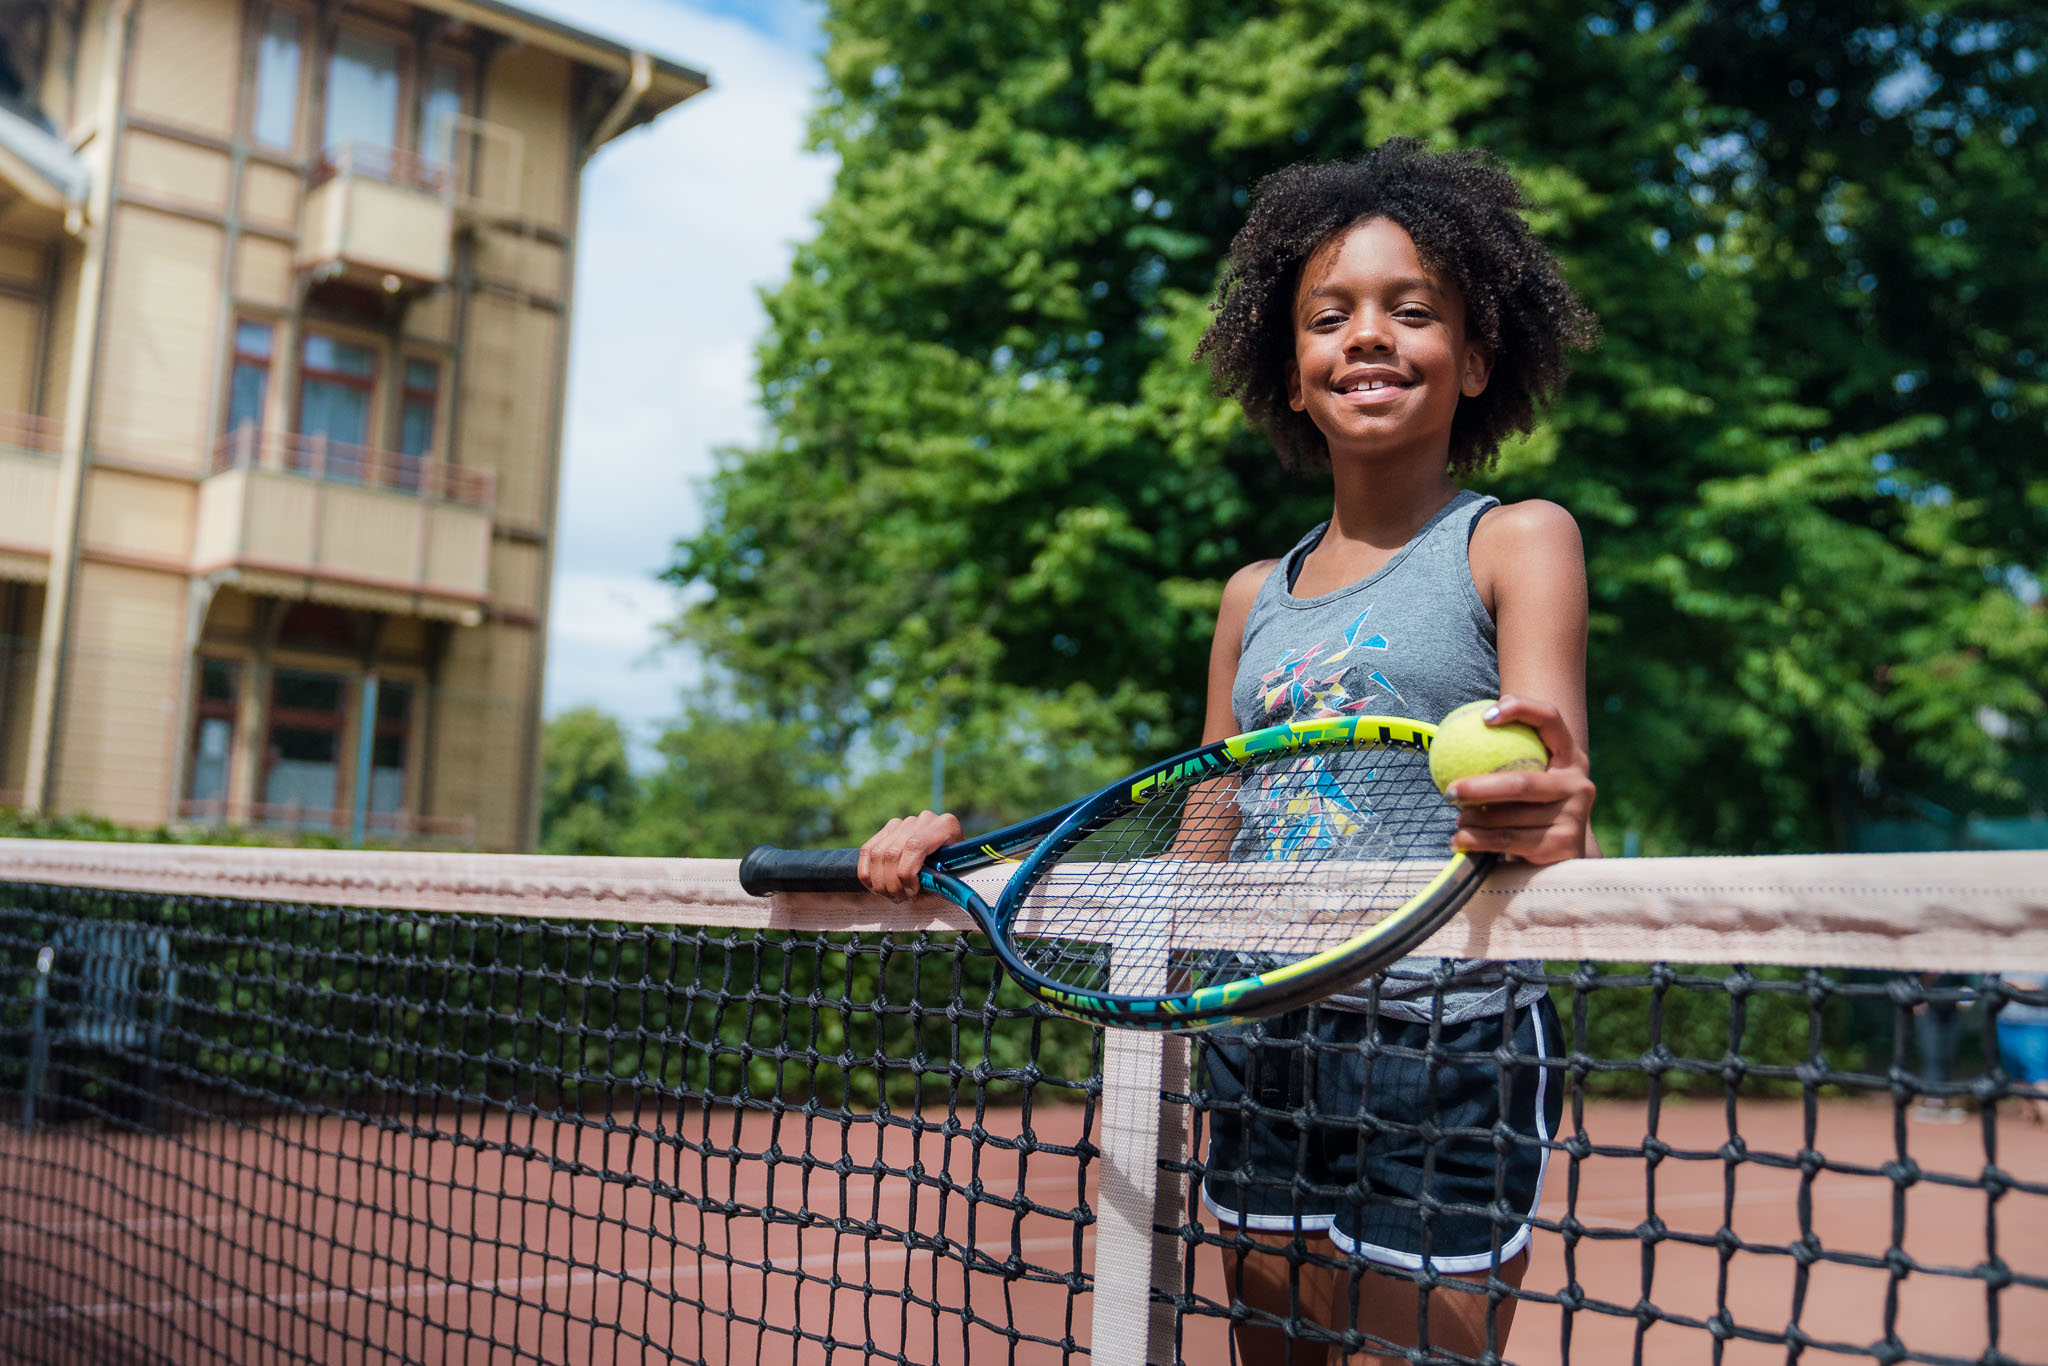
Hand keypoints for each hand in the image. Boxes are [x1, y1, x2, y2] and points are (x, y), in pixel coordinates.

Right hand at [858, 810, 962, 901]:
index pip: (914, 846)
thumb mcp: (953, 871)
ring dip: (879, 882)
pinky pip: (868, 850)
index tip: (912, 893)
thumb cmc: (954, 865)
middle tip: (900, 899)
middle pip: (892, 853)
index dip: (907, 874)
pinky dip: (867, 873)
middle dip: (892, 884)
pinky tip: (877, 887)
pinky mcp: (888, 829)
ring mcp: (904, 823)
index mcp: (944, 825)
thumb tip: (913, 894)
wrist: (952, 850)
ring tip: (891, 895)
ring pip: (877, 853)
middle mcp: (923, 820)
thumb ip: (937, 879)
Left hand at [1444, 695, 1594, 864]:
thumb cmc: (1532, 809)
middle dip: (1479, 787)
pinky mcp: (1564, 845)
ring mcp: (1574, 816)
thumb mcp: (1529, 780)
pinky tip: (1459, 840)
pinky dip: (1478, 840)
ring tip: (1456, 818)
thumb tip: (1449, 738)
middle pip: (1522, 783)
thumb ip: (1506, 760)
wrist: (1564, 857)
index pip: (1550, 719)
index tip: (1484, 717)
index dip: (1521, 708)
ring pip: (1511, 817)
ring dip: (1474, 819)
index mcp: (1570, 758)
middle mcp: (1578, 785)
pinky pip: (1509, 841)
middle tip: (1450, 791)